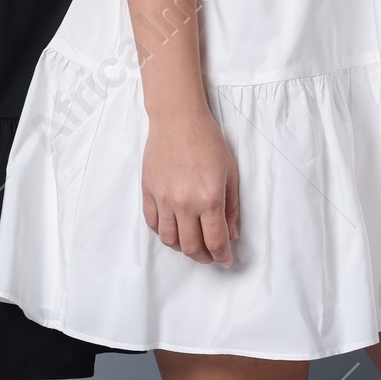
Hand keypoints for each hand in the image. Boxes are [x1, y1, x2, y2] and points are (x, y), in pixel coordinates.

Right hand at [142, 107, 239, 265]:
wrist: (178, 119)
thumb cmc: (208, 141)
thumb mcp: (231, 174)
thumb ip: (232, 208)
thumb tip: (232, 234)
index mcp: (209, 199)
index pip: (215, 241)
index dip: (222, 257)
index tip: (226, 260)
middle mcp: (184, 203)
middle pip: (191, 247)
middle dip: (204, 257)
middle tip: (211, 255)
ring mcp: (163, 199)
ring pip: (170, 240)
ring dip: (183, 248)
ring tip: (192, 243)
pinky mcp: (148, 192)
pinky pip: (153, 223)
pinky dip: (164, 232)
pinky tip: (174, 228)